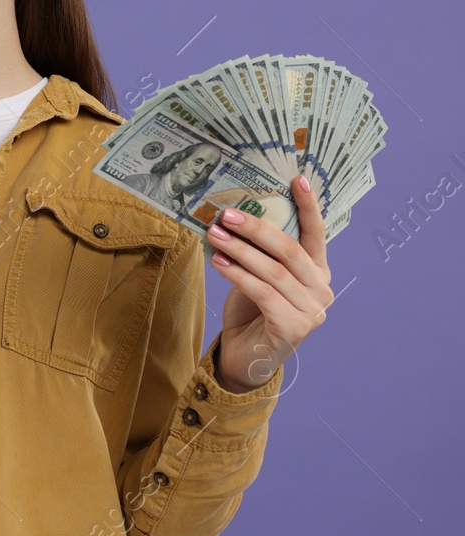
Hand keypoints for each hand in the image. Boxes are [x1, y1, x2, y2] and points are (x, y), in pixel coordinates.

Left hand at [206, 173, 334, 392]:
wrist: (246, 357)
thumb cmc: (251, 311)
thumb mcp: (256, 275)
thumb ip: (258, 253)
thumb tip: (234, 217)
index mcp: (317, 271)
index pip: (316, 234)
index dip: (309, 206)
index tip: (298, 178)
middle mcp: (322, 289)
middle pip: (290, 250)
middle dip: (257, 228)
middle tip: (227, 214)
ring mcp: (312, 311)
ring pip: (273, 271)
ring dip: (240, 250)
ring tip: (214, 235)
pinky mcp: (294, 328)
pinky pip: (263, 293)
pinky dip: (238, 275)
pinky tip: (219, 263)